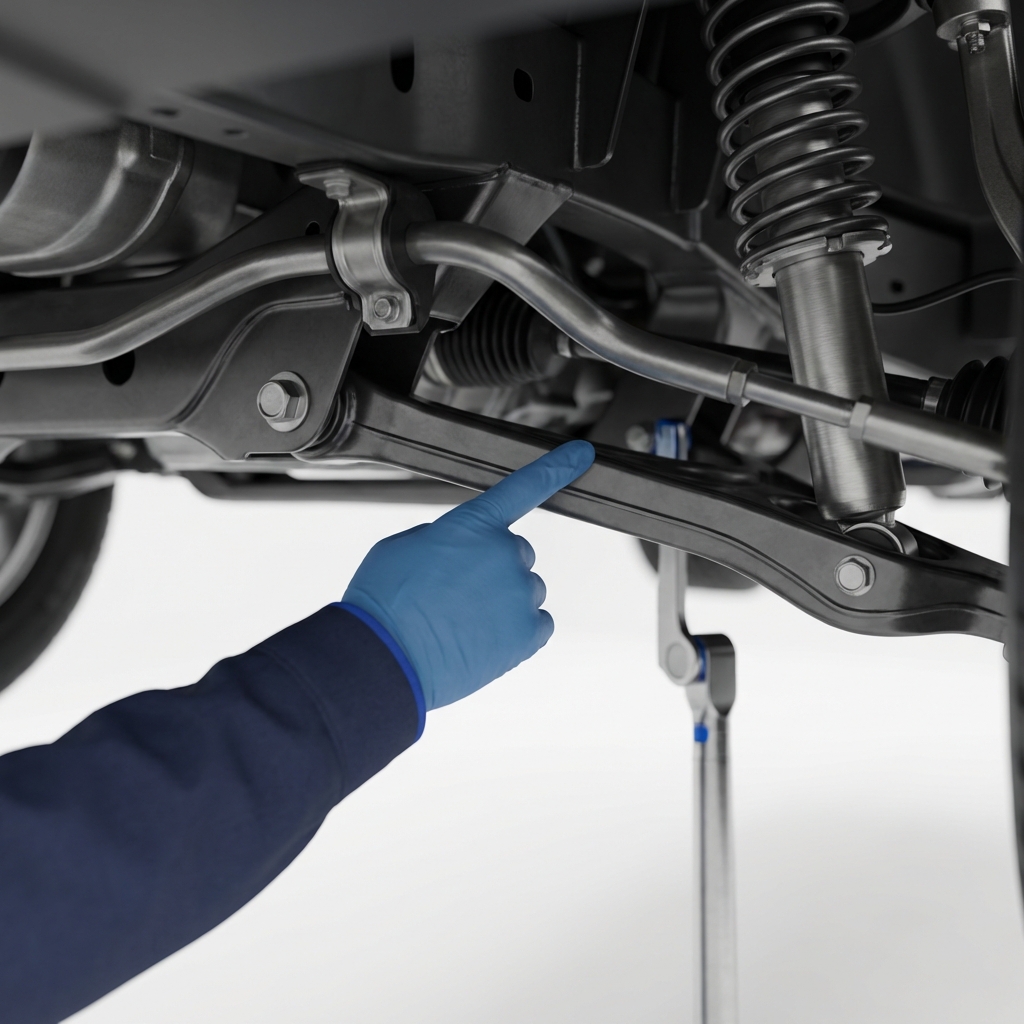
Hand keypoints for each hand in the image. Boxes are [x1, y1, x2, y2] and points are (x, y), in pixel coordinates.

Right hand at [342, 440, 594, 709]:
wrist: (384, 658)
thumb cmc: (384, 602)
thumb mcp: (404, 546)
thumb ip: (445, 537)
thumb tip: (461, 550)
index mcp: (473, 524)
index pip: (525, 486)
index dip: (557, 467)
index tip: (581, 454)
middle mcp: (505, 554)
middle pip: (515, 553)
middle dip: (492, 568)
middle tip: (455, 594)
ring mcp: (520, 594)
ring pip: (525, 590)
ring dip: (501, 602)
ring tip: (460, 621)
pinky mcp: (527, 634)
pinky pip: (537, 623)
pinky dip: (515, 631)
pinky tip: (481, 637)